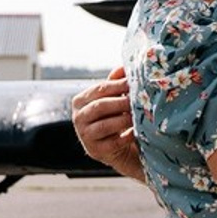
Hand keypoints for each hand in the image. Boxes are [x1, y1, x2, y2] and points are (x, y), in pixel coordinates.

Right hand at [70, 67, 145, 182]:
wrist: (116, 146)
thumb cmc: (114, 115)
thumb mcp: (113, 97)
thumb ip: (116, 82)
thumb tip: (124, 67)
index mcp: (80, 101)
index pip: (99, 89)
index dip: (118, 85)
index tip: (134, 83)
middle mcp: (78, 118)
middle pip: (100, 106)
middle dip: (121, 102)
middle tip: (138, 99)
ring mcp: (85, 136)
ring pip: (104, 125)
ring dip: (123, 119)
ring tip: (137, 115)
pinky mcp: (95, 151)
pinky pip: (112, 143)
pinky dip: (125, 136)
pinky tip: (135, 132)